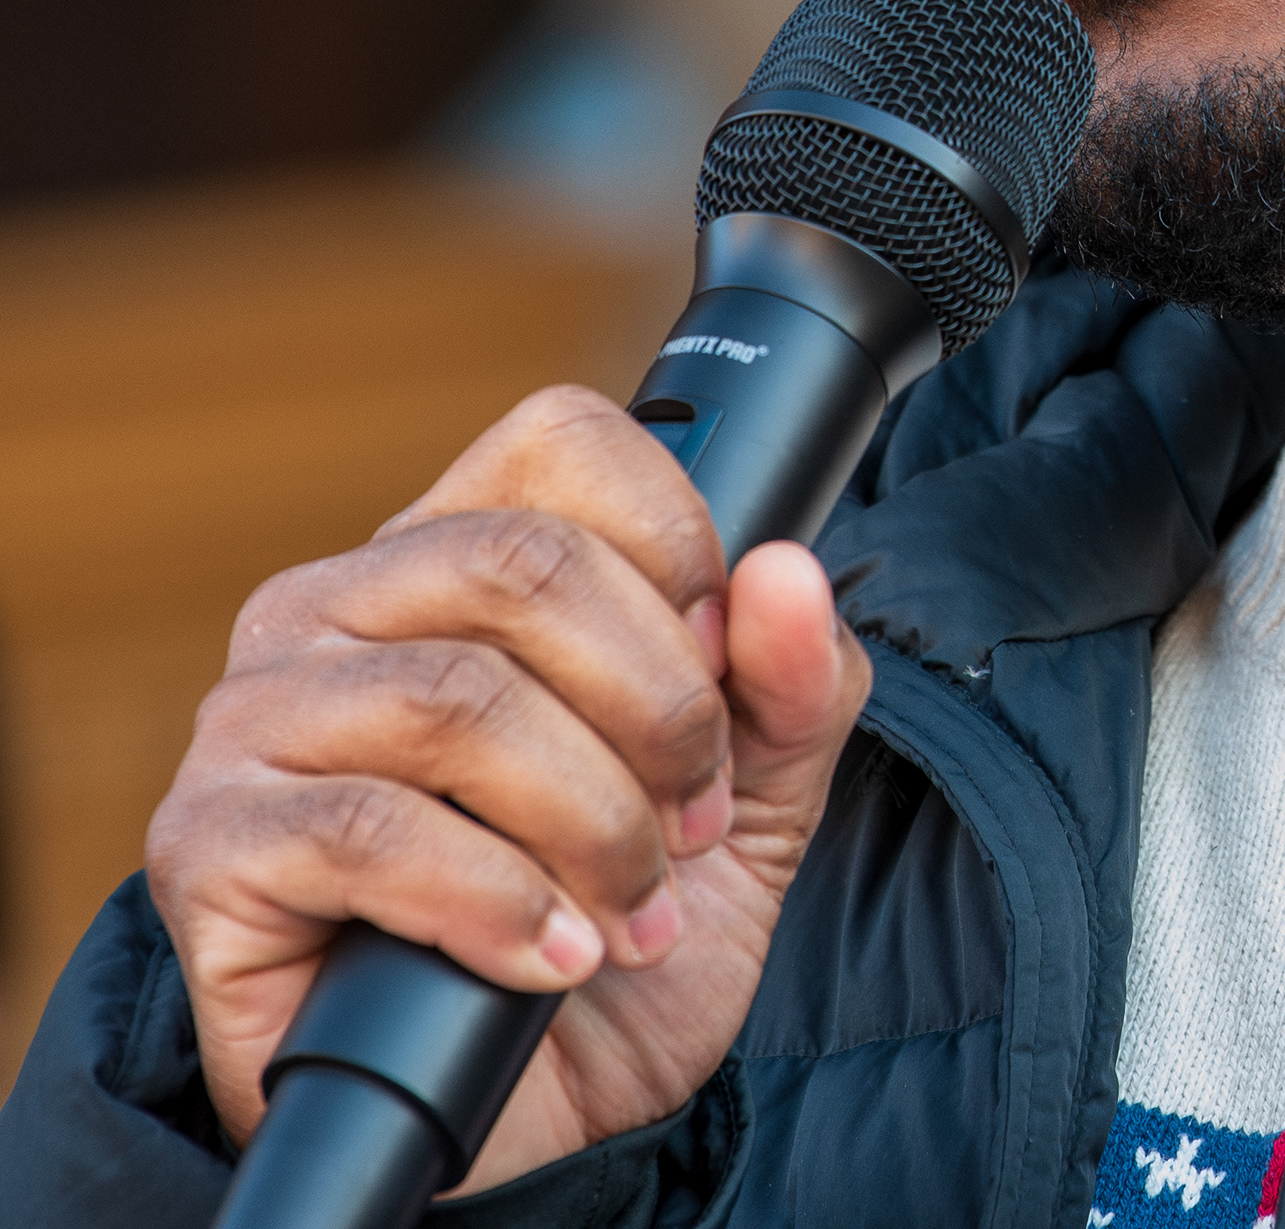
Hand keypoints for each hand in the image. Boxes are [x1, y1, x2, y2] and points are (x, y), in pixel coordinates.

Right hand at [147, 386, 872, 1191]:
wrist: (524, 1125)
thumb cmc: (609, 926)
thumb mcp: (750, 804)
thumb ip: (793, 685)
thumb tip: (787, 573)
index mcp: (453, 558)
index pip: (558, 441)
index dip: (677, 541)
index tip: (729, 666)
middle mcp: (333, 609)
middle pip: (523, 567)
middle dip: (657, 706)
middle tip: (698, 821)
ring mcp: (254, 720)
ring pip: (458, 702)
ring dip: (592, 822)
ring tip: (636, 909)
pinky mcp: (210, 846)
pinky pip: (371, 829)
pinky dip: (499, 900)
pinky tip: (551, 957)